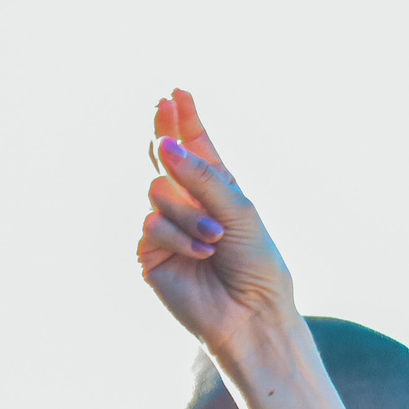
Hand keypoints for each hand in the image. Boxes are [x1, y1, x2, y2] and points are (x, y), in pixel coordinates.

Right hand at [137, 90, 296, 362]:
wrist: (252, 315)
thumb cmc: (256, 266)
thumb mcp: (240, 212)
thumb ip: (204, 178)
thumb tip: (164, 145)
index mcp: (216, 193)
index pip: (196, 150)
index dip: (185, 121)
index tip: (177, 93)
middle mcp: (189, 205)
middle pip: (164, 158)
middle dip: (165, 132)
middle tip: (163, 107)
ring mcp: (167, 228)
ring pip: (158, 191)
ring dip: (189, 212)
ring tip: (215, 237)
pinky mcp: (151, 253)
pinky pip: (152, 225)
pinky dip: (178, 236)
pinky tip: (202, 253)